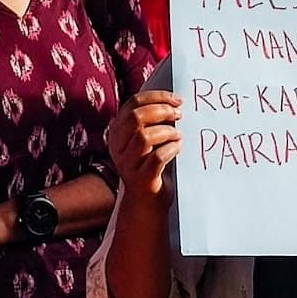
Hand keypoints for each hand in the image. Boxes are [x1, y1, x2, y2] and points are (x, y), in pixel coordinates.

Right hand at [107, 90, 182, 204]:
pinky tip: (178, 148)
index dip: (157, 97)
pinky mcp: (141, 179)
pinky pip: (156, 158)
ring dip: (167, 132)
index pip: (133, 103)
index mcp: (117, 131)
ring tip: (178, 135)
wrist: (146, 200)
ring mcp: (127, 163)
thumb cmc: (150, 164)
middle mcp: (118, 146)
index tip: (177, 100)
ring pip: (144, 137)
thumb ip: (151, 120)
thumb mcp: (145, 139)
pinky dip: (171, 149)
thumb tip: (175, 100)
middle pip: (136, 117)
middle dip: (162, 111)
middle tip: (179, 114)